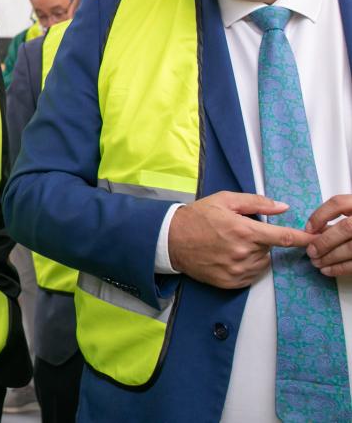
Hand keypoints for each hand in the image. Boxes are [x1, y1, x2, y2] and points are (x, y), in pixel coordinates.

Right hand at [168, 191, 315, 288]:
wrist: (170, 239)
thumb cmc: (197, 217)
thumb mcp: (224, 200)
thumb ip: (256, 203)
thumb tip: (282, 208)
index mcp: (244, 230)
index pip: (283, 237)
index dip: (302, 238)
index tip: (313, 240)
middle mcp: (243, 252)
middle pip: (269, 249)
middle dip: (260, 241)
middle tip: (239, 233)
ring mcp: (236, 270)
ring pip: (262, 264)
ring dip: (255, 255)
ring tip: (232, 246)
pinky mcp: (229, 282)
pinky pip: (250, 276)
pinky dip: (246, 268)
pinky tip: (229, 257)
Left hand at [306, 196, 351, 275]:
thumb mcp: (349, 215)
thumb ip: (335, 220)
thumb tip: (312, 233)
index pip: (338, 203)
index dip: (320, 216)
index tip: (308, 229)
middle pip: (346, 228)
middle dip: (324, 241)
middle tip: (310, 251)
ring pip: (351, 248)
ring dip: (330, 258)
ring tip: (316, 262)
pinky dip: (340, 268)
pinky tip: (327, 270)